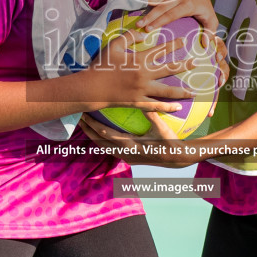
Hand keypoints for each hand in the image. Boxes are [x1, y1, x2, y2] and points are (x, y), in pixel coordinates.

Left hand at [79, 112, 198, 167]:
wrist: (177, 159)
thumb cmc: (170, 143)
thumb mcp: (162, 128)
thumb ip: (151, 114)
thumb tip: (141, 97)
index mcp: (130, 146)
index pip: (106, 135)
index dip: (93, 125)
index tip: (85, 115)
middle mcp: (125, 154)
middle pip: (100, 142)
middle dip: (88, 130)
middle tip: (79, 117)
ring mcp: (126, 157)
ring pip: (104, 147)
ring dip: (94, 136)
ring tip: (86, 125)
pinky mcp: (129, 158)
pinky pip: (112, 148)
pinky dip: (104, 140)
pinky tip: (101, 132)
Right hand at [86, 24, 192, 109]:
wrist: (92, 88)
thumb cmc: (101, 65)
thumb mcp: (113, 45)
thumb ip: (130, 36)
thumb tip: (145, 34)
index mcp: (139, 60)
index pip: (161, 50)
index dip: (174, 45)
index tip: (184, 41)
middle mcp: (144, 75)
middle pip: (169, 69)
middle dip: (185, 65)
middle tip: (197, 63)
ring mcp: (142, 90)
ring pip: (167, 91)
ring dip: (182, 91)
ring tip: (194, 91)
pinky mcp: (138, 102)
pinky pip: (156, 106)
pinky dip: (168, 107)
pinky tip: (178, 108)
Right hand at [137, 0, 217, 33]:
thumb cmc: (204, 8)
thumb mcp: (211, 20)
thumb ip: (209, 32)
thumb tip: (205, 45)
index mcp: (188, 5)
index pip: (172, 14)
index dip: (161, 21)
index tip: (150, 29)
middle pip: (162, 7)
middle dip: (150, 16)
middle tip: (139, 24)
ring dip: (145, 3)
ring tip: (134, 8)